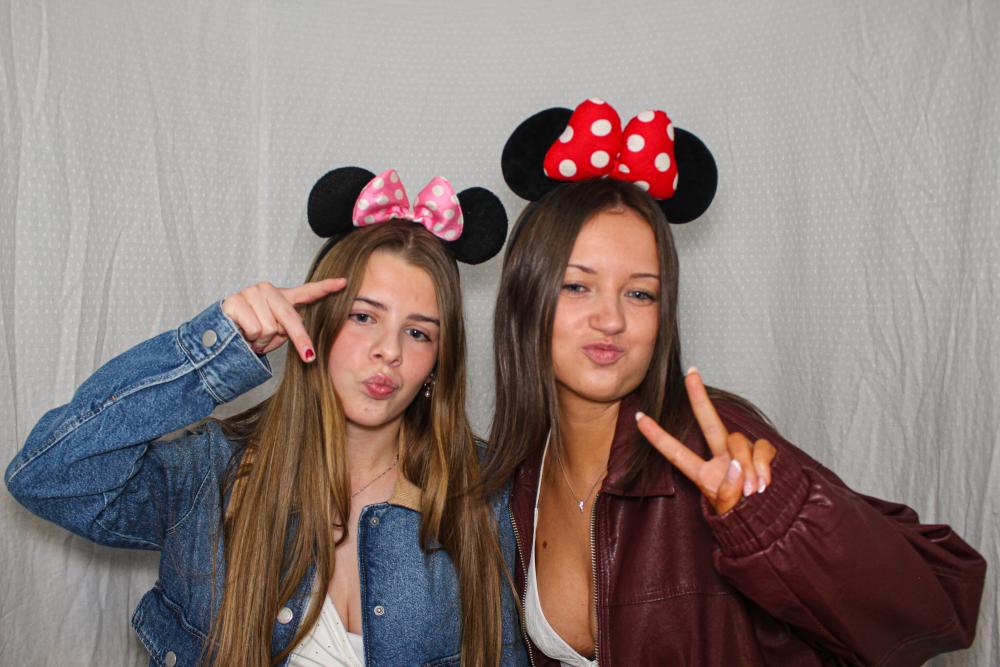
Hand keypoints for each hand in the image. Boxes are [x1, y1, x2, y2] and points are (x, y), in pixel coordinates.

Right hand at [221, 278, 345, 362]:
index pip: (306, 291)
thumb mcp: (276, 334)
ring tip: (252, 337)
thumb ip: (291, 333)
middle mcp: (267, 290)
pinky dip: (249, 338)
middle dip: (299, 339)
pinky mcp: (235, 300)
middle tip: (307, 356)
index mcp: (280, 297)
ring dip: (262, 340)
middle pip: (290, 318)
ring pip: (269, 327)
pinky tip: (241, 332)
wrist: (220, 337)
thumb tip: (310, 354)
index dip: (326, 287)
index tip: (344, 282)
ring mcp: (250, 293)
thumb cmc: (251, 335)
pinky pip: (254, 328)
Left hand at [635, 368, 775, 513]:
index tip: (638, 417)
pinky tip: (764, 483)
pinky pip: (763, 448)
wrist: (773, 524)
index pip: (676, 452)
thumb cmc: (745, 519)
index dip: (657, 436)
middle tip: (690, 373)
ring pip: (739, 442)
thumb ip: (729, 491)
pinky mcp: (763, 454)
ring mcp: (742, 456)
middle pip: (709, 423)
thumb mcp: (729, 511)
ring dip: (748, 465)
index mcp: (703, 474)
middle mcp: (721, 459)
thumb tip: (737, 465)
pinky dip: (763, 464)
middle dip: (699, 397)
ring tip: (753, 490)